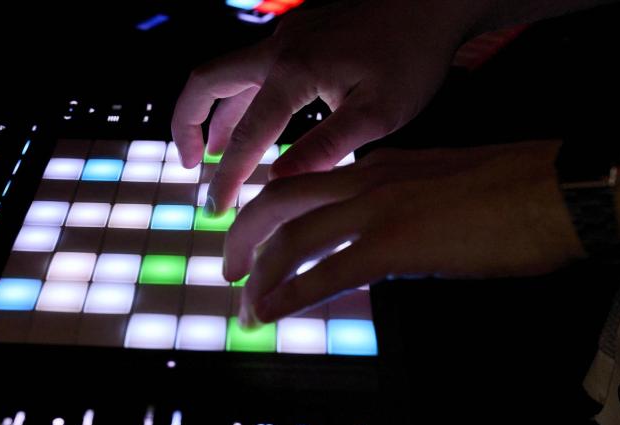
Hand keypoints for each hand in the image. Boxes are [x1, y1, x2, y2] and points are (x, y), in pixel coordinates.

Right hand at [172, 0, 485, 213]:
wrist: (432, 3)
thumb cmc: (413, 57)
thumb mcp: (378, 113)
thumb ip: (327, 147)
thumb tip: (279, 182)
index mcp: (294, 71)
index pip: (246, 135)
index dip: (227, 176)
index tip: (216, 208)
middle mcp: (279, 48)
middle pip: (206, 82)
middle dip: (188, 124)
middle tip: (189, 164)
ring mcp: (286, 35)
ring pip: (229, 74)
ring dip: (216, 114)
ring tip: (216, 154)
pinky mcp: (299, 33)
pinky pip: (254, 67)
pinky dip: (242, 98)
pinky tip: (257, 120)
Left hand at [224, 141, 586, 325]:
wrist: (557, 189)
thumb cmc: (512, 190)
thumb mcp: (439, 186)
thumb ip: (398, 205)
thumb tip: (376, 239)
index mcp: (378, 166)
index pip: (304, 185)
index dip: (270, 213)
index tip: (256, 238)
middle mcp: (367, 180)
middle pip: (279, 202)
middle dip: (244, 237)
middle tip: (229, 270)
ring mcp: (379, 209)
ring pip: (293, 237)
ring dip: (260, 273)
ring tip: (245, 305)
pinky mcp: (396, 244)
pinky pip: (326, 273)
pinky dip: (290, 294)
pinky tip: (270, 313)